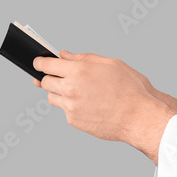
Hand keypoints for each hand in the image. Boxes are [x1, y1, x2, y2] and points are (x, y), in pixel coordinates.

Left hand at [32, 50, 176, 161]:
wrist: (139, 116)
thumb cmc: (130, 88)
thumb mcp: (110, 64)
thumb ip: (83, 58)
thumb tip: (64, 55)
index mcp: (78, 71)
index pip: (46, 65)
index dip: (39, 62)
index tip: (37, 62)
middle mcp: (70, 89)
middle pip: (45, 82)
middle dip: (49, 77)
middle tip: (58, 75)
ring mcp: (71, 107)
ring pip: (52, 97)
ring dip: (59, 92)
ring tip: (78, 90)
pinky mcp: (74, 121)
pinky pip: (65, 111)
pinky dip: (72, 106)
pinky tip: (89, 104)